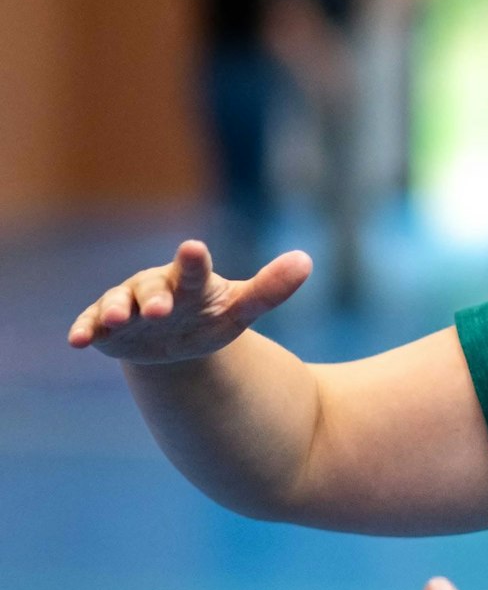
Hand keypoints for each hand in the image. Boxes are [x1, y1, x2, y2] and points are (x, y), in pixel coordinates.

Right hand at [68, 241, 310, 364]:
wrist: (176, 341)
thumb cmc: (210, 316)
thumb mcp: (241, 308)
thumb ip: (270, 289)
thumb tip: (306, 260)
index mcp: (191, 281)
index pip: (195, 269)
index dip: (194, 261)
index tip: (193, 248)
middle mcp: (156, 288)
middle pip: (153, 289)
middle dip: (156, 298)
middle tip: (162, 309)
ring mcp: (128, 307)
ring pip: (119, 304)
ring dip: (117, 310)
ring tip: (120, 319)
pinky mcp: (107, 328)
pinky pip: (92, 325)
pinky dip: (86, 329)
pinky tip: (79, 341)